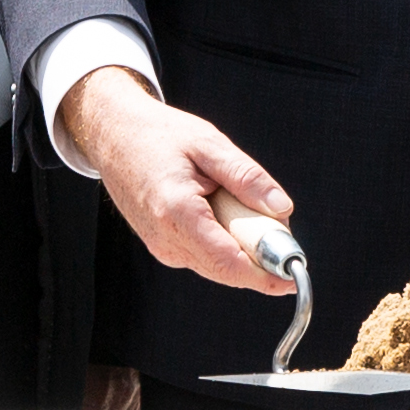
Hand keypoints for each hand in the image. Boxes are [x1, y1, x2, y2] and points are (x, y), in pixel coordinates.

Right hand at [60, 65, 298, 291]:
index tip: (295, 273)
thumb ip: (247, 177)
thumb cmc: (158, 135)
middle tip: (276, 222)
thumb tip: (282, 208)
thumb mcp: (209, 144)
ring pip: (219, 266)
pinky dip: (225, 240)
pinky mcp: (163, 247)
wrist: (114, 135)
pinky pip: (206, 256)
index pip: (229, 263)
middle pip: (228, 270)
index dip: (265, 274)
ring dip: (241, 245)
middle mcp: (166, 239)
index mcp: (176, 213)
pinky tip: (221, 208)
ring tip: (238, 202)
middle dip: (260, 255)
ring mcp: (162, 247)